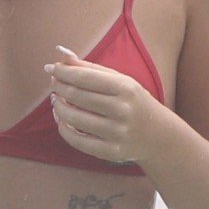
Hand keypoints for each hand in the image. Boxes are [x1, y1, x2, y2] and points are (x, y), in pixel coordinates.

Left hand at [45, 45, 154, 167]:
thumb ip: (91, 69)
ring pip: (73, 118)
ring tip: (55, 99)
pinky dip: (63, 129)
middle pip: (77, 96)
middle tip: (54, 83)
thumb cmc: (133, 102)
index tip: (50, 68)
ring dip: (58, 107)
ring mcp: (117, 133)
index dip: (63, 72)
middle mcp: (122, 110)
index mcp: (126, 88)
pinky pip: (77, 141)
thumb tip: (61, 56)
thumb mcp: (120, 81)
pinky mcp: (111, 152)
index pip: (85, 78)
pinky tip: (62, 120)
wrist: (158, 135)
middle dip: (59, 87)